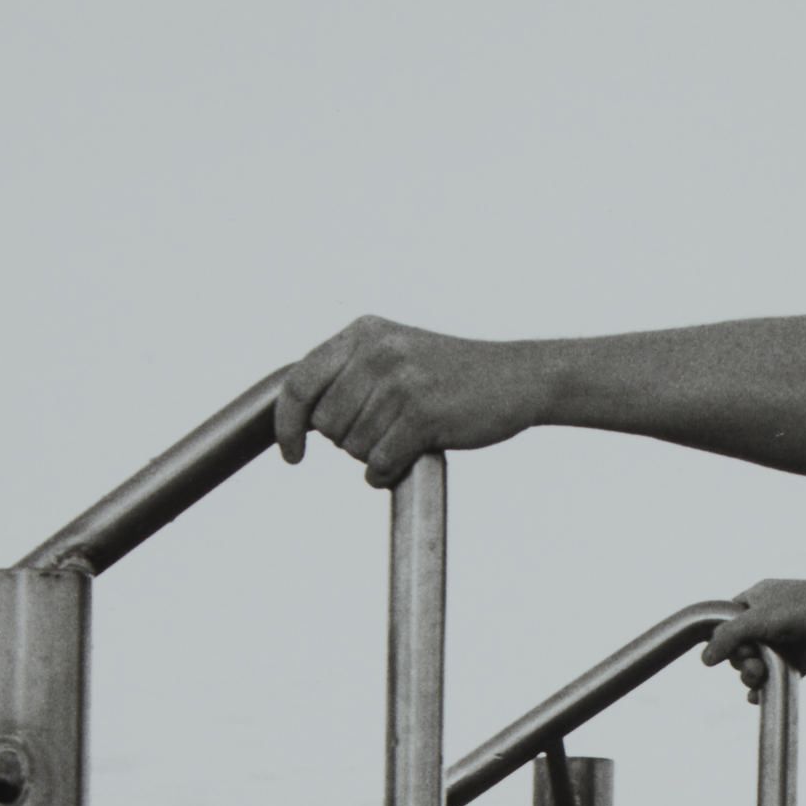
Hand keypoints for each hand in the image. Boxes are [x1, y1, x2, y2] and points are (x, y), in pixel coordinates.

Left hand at [274, 317, 540, 487]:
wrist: (518, 377)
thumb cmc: (453, 376)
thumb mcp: (395, 354)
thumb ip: (350, 373)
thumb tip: (301, 417)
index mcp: (363, 334)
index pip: (299, 383)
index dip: (287, 425)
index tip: (292, 454)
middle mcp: (376, 352)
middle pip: (325, 424)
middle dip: (347, 441)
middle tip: (384, 432)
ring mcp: (400, 382)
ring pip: (353, 447)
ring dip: (374, 456)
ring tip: (405, 438)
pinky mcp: (422, 414)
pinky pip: (380, 462)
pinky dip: (388, 472)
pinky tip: (408, 459)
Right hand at [701, 577, 805, 701]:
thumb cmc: (800, 607)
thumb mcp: (755, 619)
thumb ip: (728, 638)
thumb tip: (705, 660)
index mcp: (754, 602)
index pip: (727, 625)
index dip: (724, 641)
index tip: (729, 649)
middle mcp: (766, 622)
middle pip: (739, 650)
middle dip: (741, 662)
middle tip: (751, 662)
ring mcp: (782, 643)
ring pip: (755, 667)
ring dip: (751, 676)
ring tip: (758, 676)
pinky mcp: (798, 661)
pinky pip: (774, 679)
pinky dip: (764, 689)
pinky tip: (756, 696)